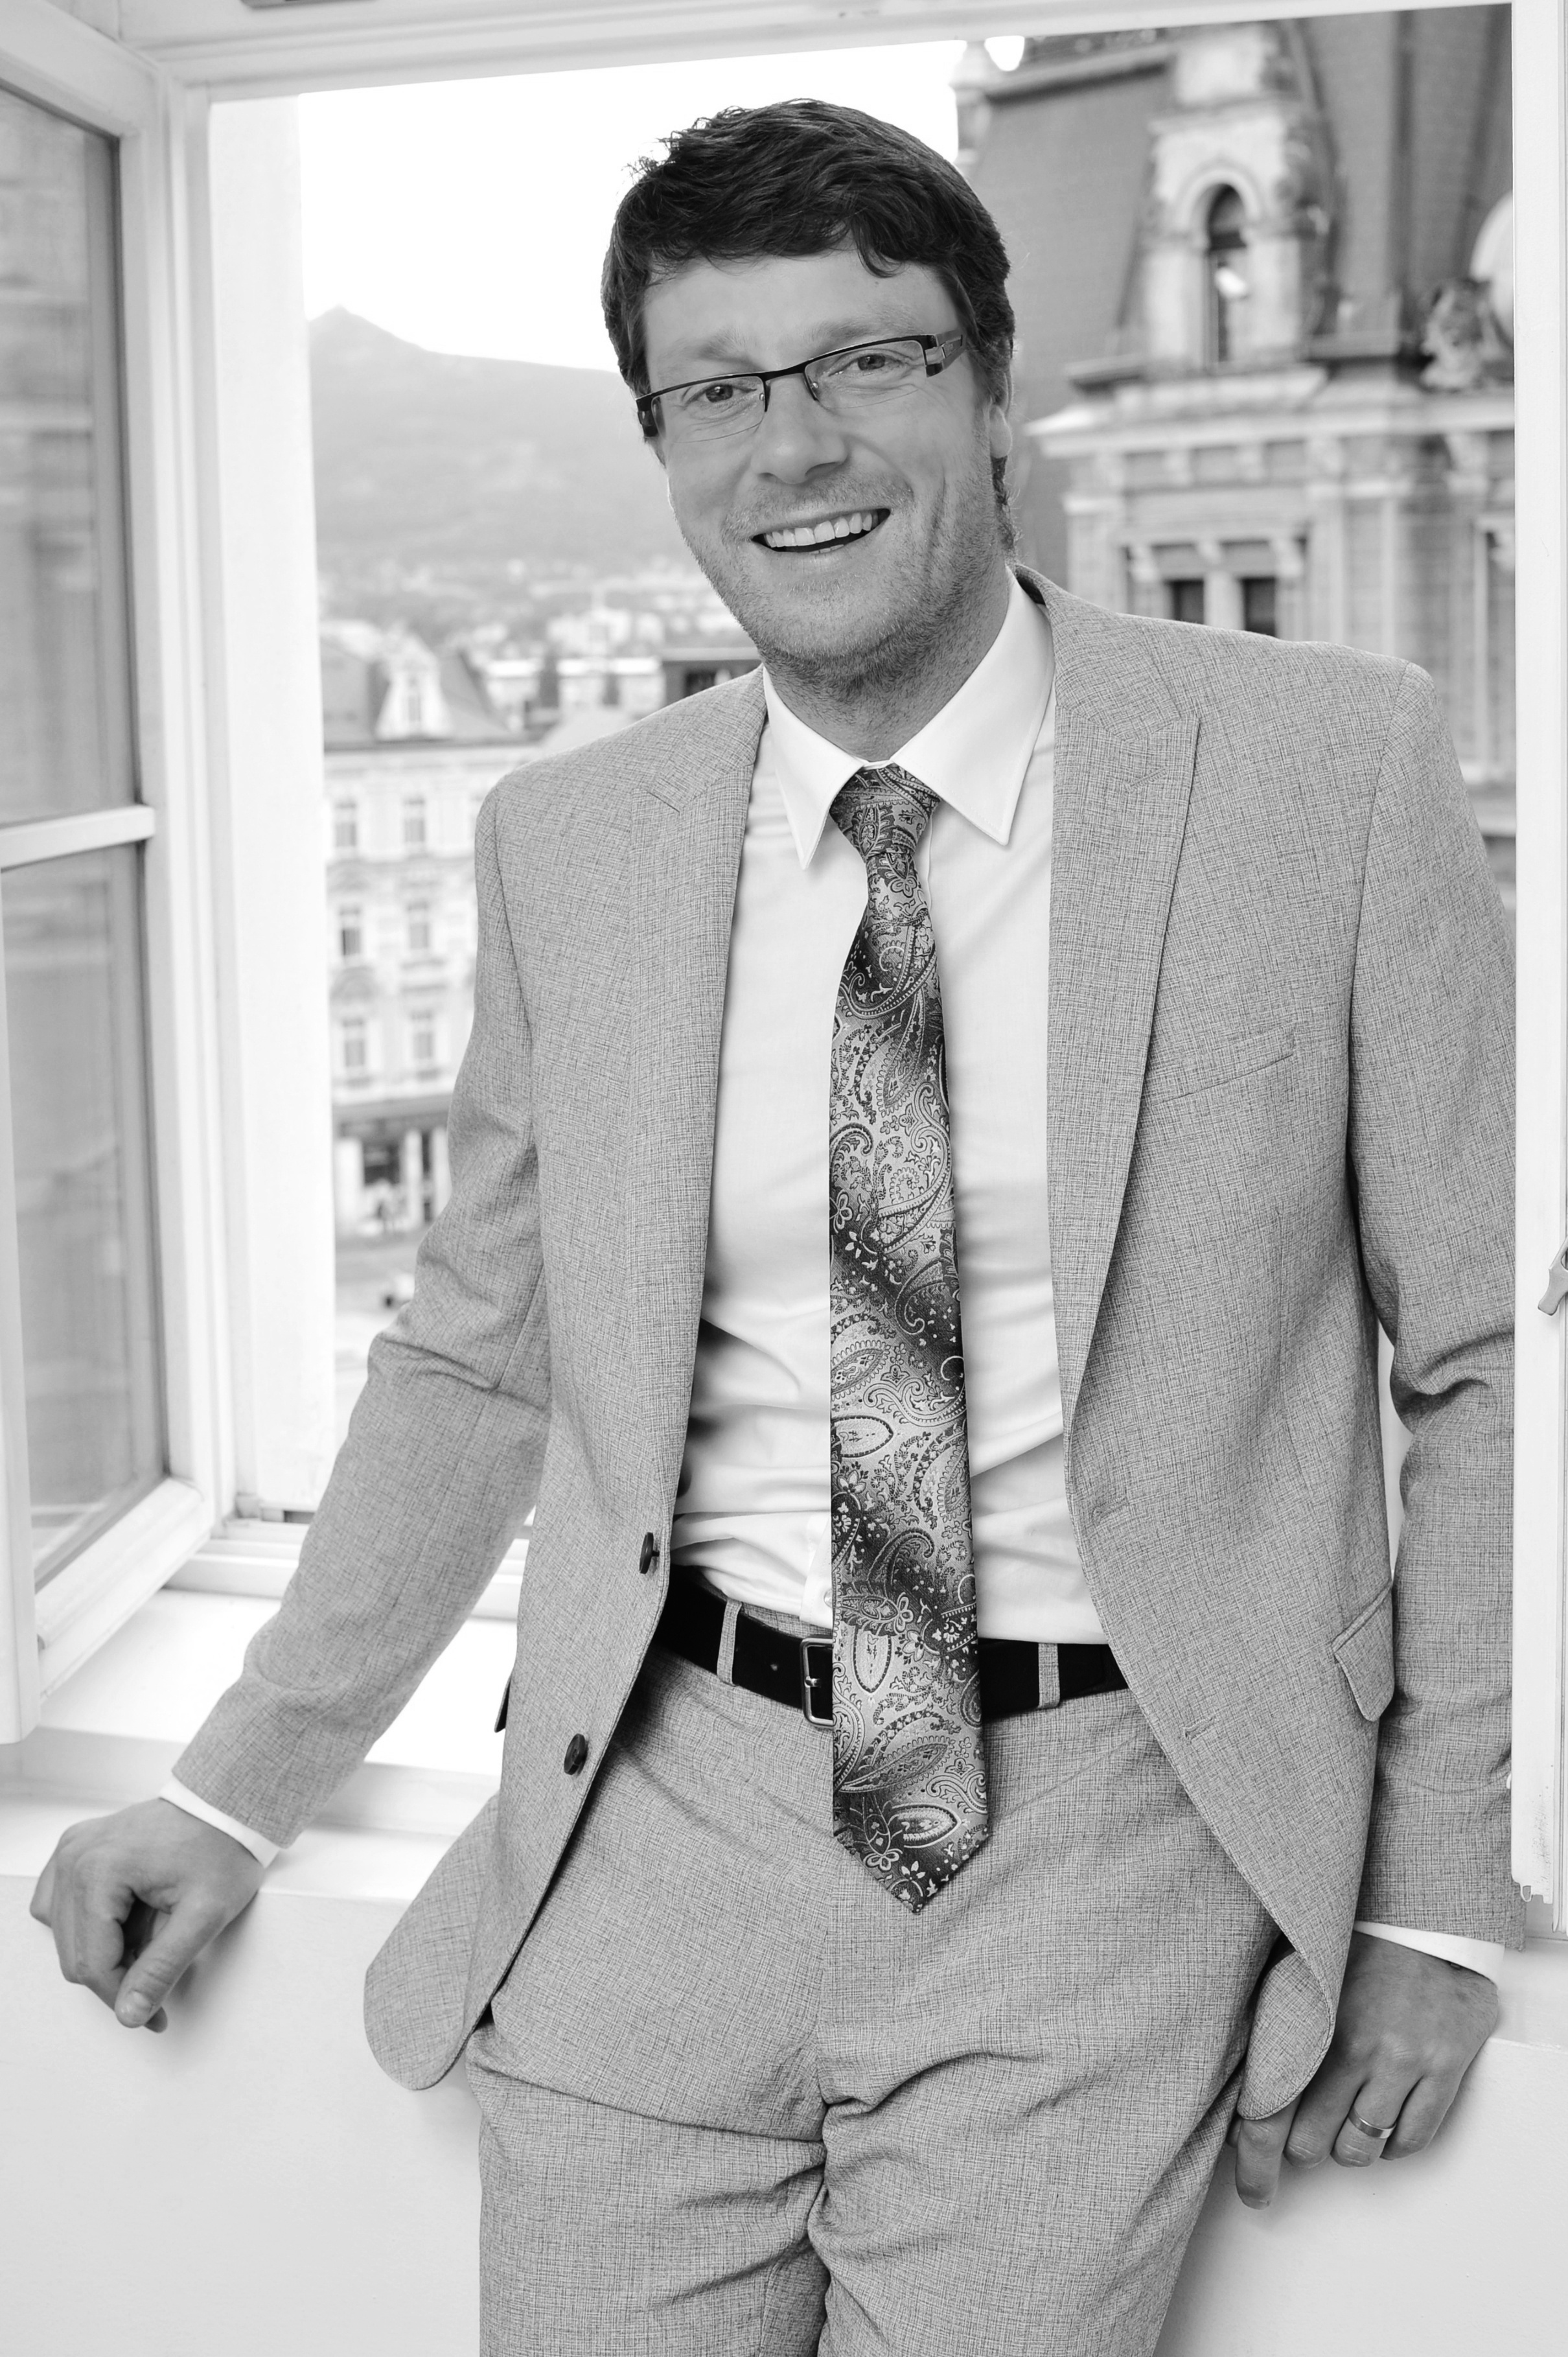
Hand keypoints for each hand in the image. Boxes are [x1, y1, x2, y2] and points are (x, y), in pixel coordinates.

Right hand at [31, 1799, 264, 2032]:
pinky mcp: (75, 1851)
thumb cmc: (222, 1848)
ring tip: (150, 1944)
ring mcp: (70, 1851)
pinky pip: (60, 1908)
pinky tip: (124, 1925)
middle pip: (75, 1956)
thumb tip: (130, 2014)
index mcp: (99, 1870)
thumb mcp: (204, 1915)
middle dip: (117, 1980)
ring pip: (66, 1937)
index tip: (157, 2016)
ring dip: (104, 1954)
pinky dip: (89, 1927)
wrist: (226, 1804)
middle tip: (160, 1987)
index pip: (93, 1965)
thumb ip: (163, 1968)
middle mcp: (74, 1858)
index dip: (125, 1999)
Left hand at [1231, 1931, 1498, 2207]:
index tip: (1253, 2190)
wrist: (1424, 1920)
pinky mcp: (1444, 2067)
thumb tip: (1228, 2092)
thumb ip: (1263, 2031)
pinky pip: (1413, 2139)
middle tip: (1306, 2133)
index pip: (1269, 2115)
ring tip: (1346, 2122)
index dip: (1255, 2164)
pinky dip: (1394, 2143)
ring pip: (1362, 2148)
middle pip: (1313, 2144)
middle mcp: (1355, 2048)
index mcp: (1309, 2025)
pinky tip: (1385, 2120)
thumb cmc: (1352, 1947)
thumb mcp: (1293, 1976)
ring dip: (1348, 2147)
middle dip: (1304, 2147)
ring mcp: (1403, 2060)